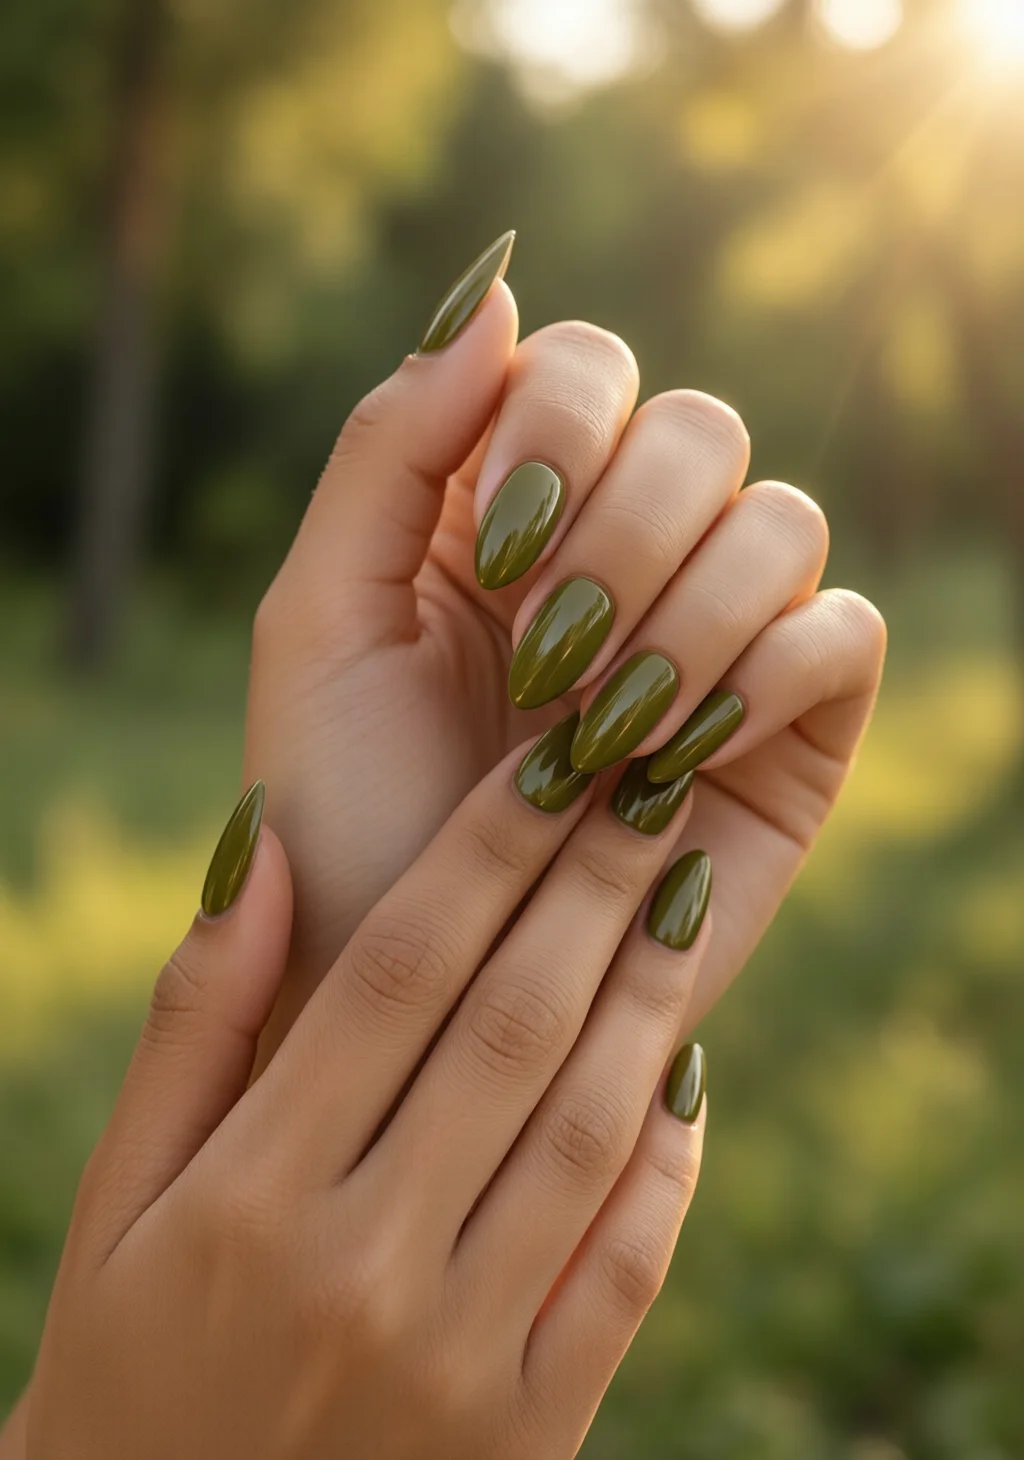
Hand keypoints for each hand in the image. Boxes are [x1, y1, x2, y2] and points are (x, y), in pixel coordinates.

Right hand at [21, 733, 711, 1459]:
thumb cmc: (125, 1370)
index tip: (555, 762)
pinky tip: (686, 1069)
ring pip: (586, 1128)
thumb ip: (194, 1023)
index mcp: (252, 1192)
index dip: (488, 848)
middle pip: (511, 1023)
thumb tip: (269, 849)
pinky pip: (626, 1266)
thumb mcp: (120, 1198)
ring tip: (686, 891)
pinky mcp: (530, 1434)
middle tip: (653, 785)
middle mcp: (365, 1266)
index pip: (399, 969)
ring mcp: (461, 1357)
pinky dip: (668, 1161)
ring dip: (648, 994)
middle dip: (593, 885)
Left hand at [244, 232, 885, 1059]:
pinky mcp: (791, 730)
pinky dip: (768, 675)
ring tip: (596, 730)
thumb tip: (496, 289)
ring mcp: (717, 638)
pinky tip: (674, 755)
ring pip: (782, 520)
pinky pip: (844, 633)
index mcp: (508, 509)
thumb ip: (388, 448)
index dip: (558, 431)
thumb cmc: (345, 811)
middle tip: (543, 659)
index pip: (585, 369)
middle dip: (621, 537)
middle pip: (699, 429)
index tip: (495, 555)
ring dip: (686, 616)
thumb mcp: (322, 619)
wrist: (411, 994)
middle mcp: (625, 555)